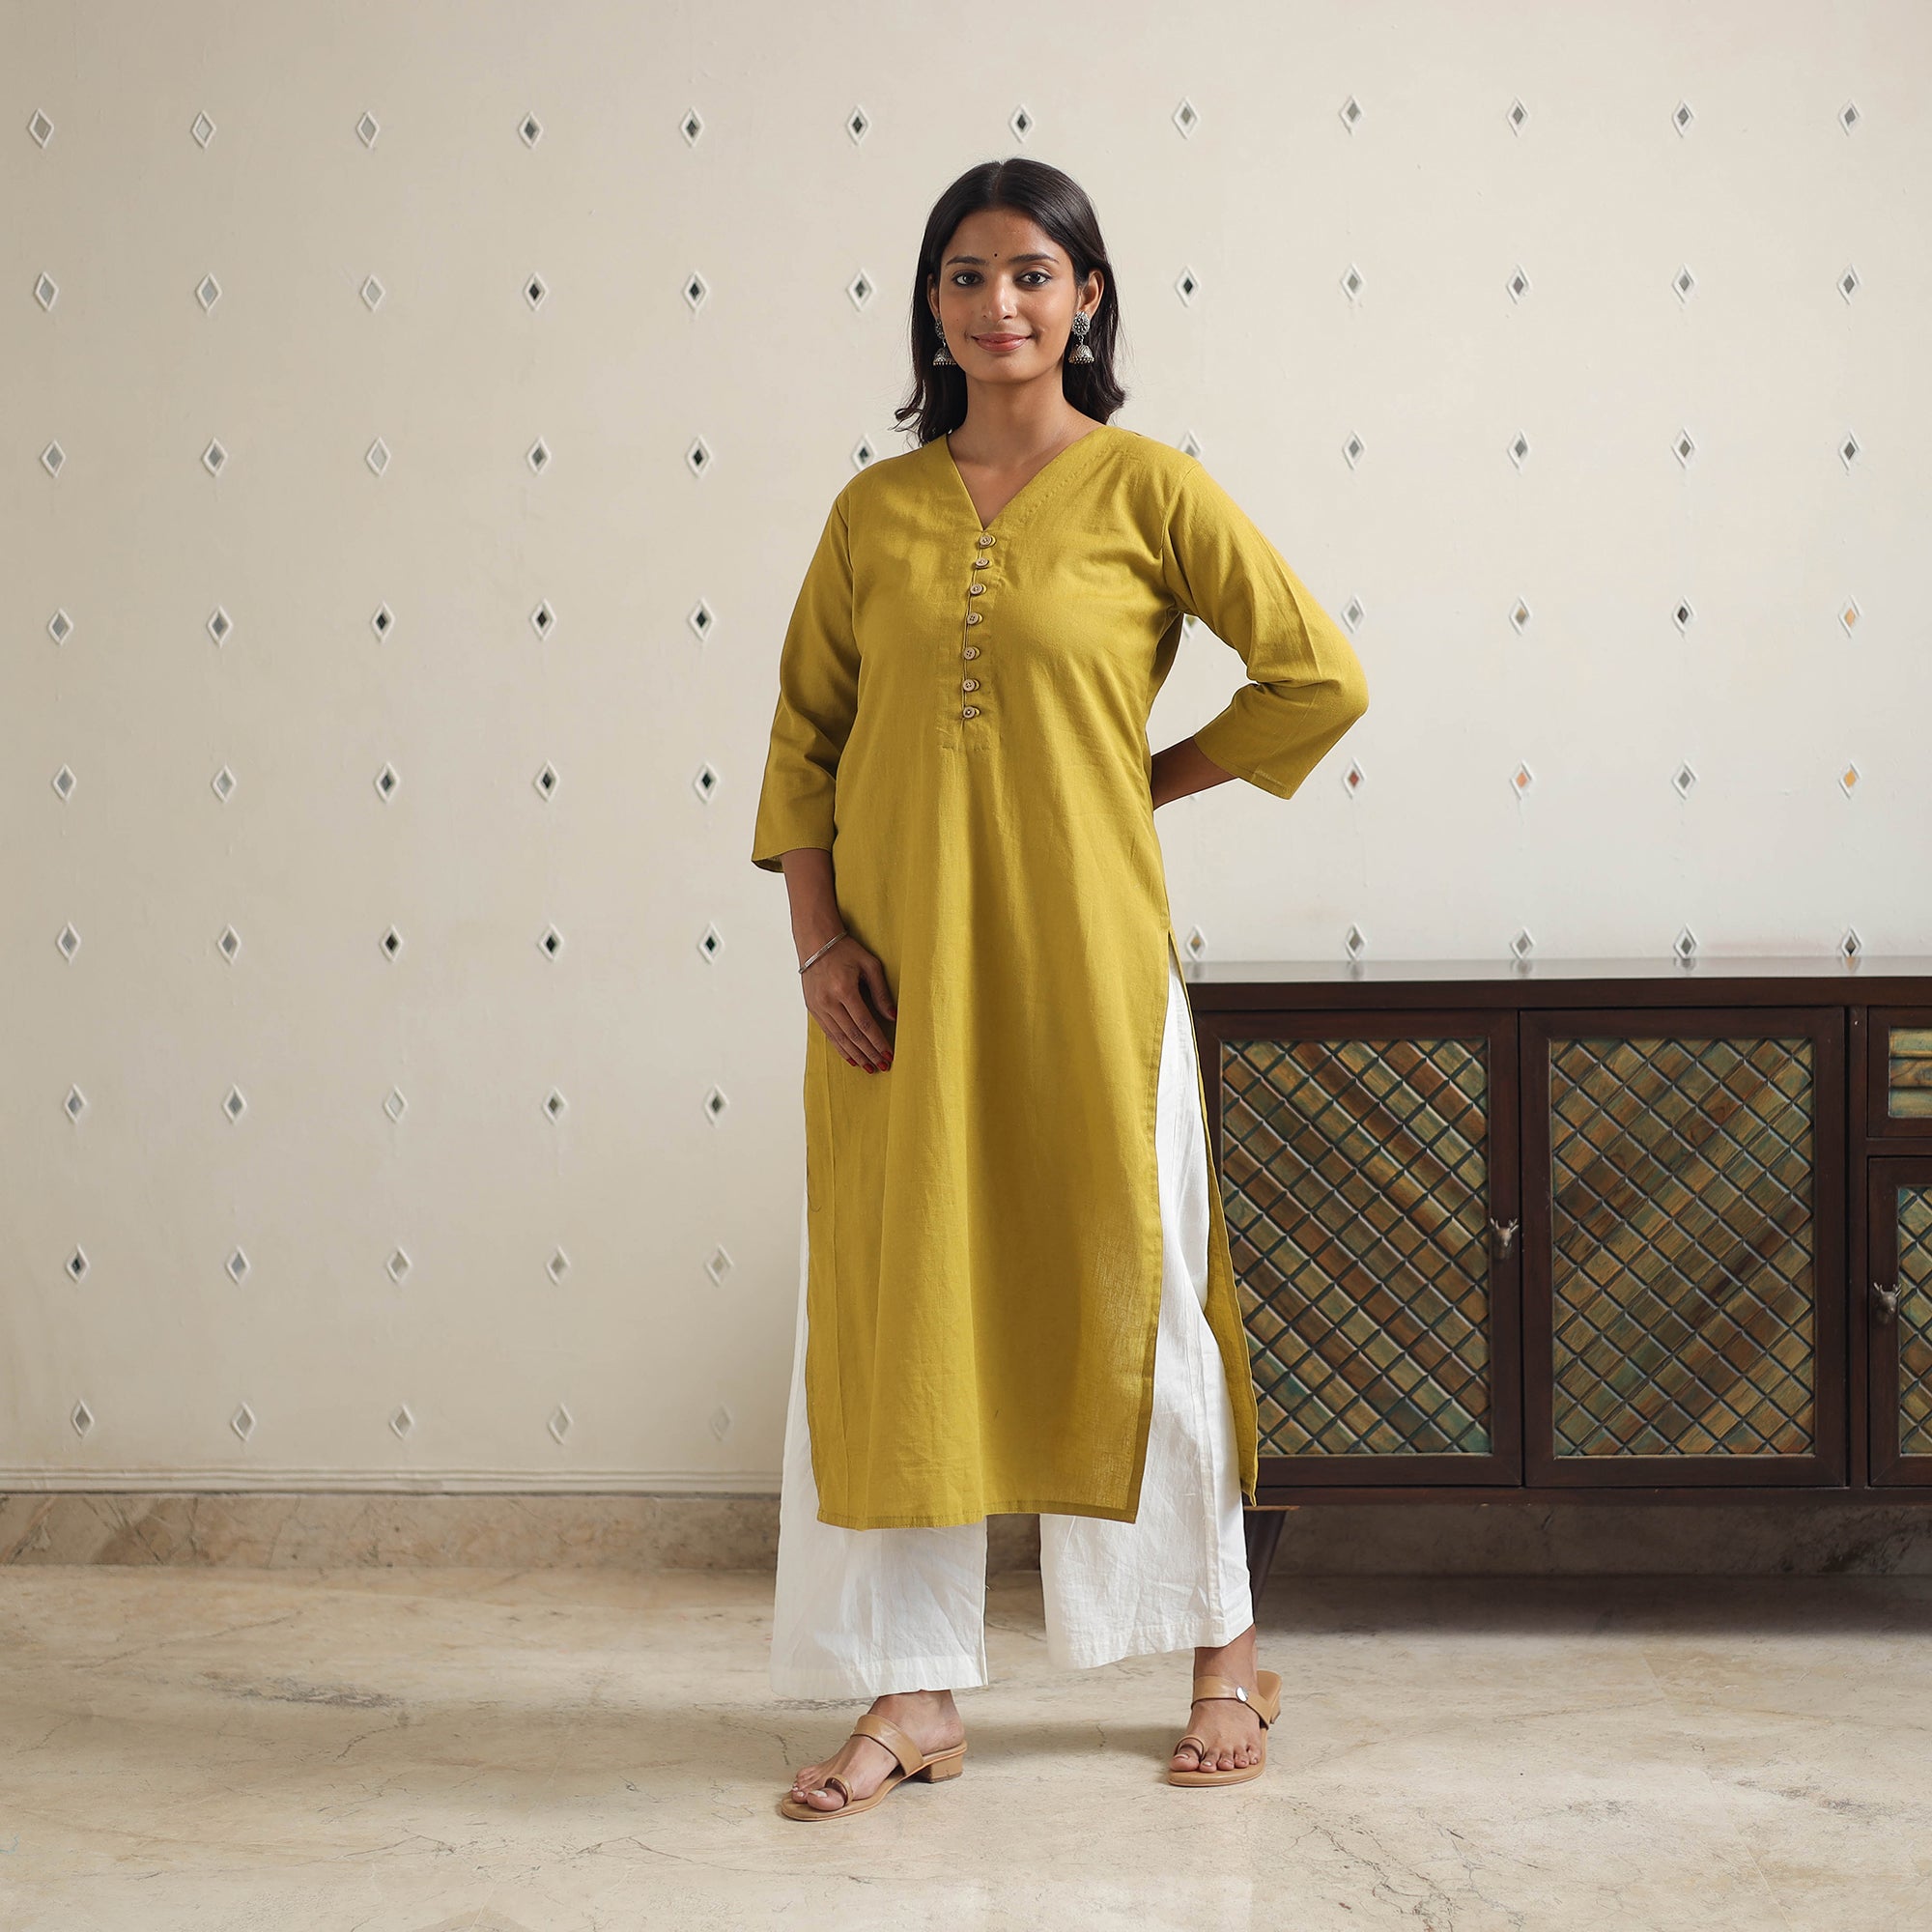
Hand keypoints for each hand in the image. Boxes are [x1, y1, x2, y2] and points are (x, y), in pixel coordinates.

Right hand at [802, 935, 895, 1070]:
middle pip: (852, 1035)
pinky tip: (851, 1058)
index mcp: (844, 990)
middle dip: (870, 1053)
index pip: (865, 1024)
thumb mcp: (870, 965)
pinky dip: (841, 1048)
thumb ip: (882, 992)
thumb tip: (893, 1017)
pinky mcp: (812, 1009)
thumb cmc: (846, 950)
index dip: (878, 1042)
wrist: (815, 942)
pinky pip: (828, 1034)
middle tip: (883, 1066)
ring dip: (856, 1055)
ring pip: (839, 1038)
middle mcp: (828, 1001)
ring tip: (869, 1067)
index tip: (890, 1054)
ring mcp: (818, 1006)